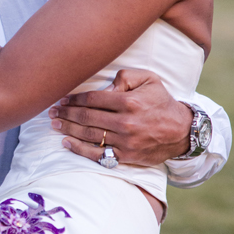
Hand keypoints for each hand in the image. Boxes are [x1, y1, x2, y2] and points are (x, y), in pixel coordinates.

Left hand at [49, 68, 192, 165]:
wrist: (181, 131)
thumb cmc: (161, 102)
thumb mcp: (149, 80)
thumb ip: (126, 77)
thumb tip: (105, 87)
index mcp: (129, 102)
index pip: (93, 99)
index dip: (74, 99)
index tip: (62, 99)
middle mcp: (125, 122)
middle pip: (87, 117)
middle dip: (66, 114)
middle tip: (52, 112)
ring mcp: (125, 141)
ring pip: (89, 135)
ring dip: (68, 130)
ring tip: (55, 125)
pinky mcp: (126, 156)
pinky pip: (97, 154)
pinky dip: (79, 150)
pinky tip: (67, 143)